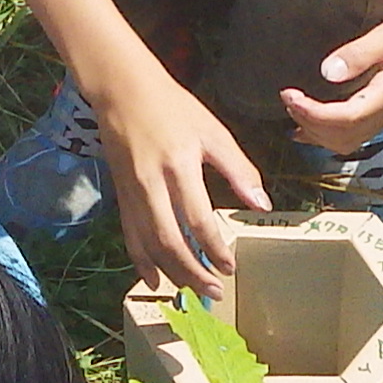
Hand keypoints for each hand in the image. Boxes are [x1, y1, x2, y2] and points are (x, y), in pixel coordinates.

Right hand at [96, 75, 268, 299]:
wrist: (123, 91)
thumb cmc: (174, 108)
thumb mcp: (213, 131)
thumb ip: (239, 168)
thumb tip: (262, 204)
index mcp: (180, 165)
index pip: (198, 218)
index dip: (215, 248)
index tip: (231, 267)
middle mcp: (151, 183)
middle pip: (170, 240)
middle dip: (192, 271)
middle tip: (213, 291)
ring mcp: (132, 192)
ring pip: (148, 244)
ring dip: (171, 272)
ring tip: (191, 290)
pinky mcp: (120, 196)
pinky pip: (130, 236)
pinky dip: (142, 261)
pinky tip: (154, 279)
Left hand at [280, 5, 382, 153]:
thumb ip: (359, 54)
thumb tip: (326, 72)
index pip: (344, 118)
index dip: (312, 113)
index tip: (289, 94)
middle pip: (342, 136)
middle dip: (309, 123)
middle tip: (287, 98)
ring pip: (347, 141)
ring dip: (317, 132)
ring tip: (295, 109)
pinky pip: (354, 134)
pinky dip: (328, 134)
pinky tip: (309, 126)